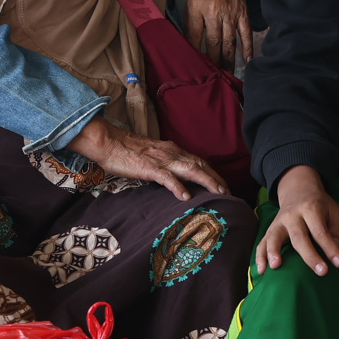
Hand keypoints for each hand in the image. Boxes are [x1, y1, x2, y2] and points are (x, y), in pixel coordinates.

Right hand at [69, 118, 224, 199]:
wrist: (109, 142)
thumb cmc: (127, 151)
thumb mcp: (153, 156)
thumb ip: (166, 164)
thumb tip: (177, 179)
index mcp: (173, 150)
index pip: (199, 161)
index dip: (213, 173)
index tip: (224, 185)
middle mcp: (172, 153)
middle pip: (200, 164)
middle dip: (216, 178)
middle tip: (229, 192)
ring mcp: (161, 160)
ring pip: (190, 169)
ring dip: (206, 181)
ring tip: (219, 193)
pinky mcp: (148, 167)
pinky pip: (166, 177)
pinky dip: (177, 186)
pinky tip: (186, 196)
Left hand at [184, 0, 256, 67]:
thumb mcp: (191, 1)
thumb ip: (190, 22)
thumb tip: (188, 45)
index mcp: (197, 6)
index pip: (194, 35)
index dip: (193, 52)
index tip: (194, 66)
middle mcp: (214, 10)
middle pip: (213, 41)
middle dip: (212, 61)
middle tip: (212, 76)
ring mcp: (231, 13)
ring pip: (229, 41)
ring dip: (228, 60)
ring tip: (226, 74)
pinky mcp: (243, 14)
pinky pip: (246, 33)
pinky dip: (247, 48)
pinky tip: (247, 60)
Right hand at [256, 166, 338, 274]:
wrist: (298, 190)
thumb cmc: (320, 206)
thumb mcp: (335, 212)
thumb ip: (337, 231)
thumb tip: (334, 249)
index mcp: (311, 209)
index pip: (320, 231)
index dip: (330, 248)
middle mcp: (292, 215)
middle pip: (299, 237)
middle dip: (310, 256)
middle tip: (322, 272)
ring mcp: (278, 222)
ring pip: (274, 237)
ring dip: (273, 251)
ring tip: (276, 266)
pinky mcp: (270, 230)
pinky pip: (262, 243)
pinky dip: (260, 257)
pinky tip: (261, 270)